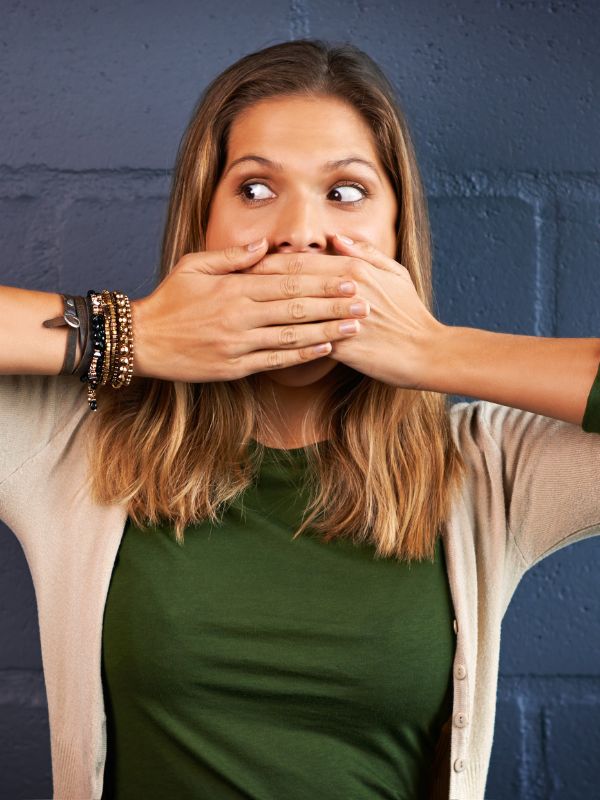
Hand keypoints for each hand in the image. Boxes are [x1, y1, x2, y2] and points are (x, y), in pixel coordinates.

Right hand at [130, 238, 372, 381]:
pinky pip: (275, 361)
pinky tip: (325, 350)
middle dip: (334, 306)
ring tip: (356, 328)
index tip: (349, 278)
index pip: (287, 282)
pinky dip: (302, 356)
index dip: (322, 282)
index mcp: (234, 288)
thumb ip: (230, 258)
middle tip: (367, 303)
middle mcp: (240, 316)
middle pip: (297, 309)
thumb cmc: (169, 300)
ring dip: (327, 332)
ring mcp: (238, 344)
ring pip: (292, 337)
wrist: (142, 341)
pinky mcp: (234, 367)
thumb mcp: (193, 267)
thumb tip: (263, 247)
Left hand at [242, 233, 444, 388]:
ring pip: (293, 310)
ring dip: (263, 310)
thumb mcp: (394, 273)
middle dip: (256, 281)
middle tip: (227, 283)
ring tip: (236, 311)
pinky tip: (260, 343)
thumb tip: (336, 238)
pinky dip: (282, 340)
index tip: (241, 263)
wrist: (425, 351)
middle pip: (289, 282)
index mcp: (353, 269)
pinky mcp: (342, 345)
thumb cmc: (410, 313)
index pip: (300, 260)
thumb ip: (365, 252)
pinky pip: (305, 341)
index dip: (268, 261)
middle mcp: (344, 289)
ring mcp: (341, 317)